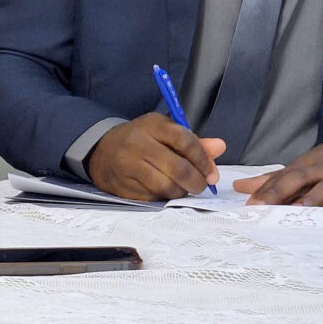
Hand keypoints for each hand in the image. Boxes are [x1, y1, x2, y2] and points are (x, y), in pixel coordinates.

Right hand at [87, 112, 225, 200]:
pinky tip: (166, 191)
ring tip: (184, 188)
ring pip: (165, 186)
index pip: (185, 141)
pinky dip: (165, 198)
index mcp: (153, 124)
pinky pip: (152, 198)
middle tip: (202, 186)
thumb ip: (193, 141)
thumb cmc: (142, 139)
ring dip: (181, 192)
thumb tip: (219, 147)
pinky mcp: (122, 186)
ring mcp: (128, 166)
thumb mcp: (165, 132)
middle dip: (196, 181)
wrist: (103, 150)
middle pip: (176, 167)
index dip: (203, 159)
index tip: (212, 172)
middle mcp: (138, 143)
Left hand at [233, 122, 322, 205]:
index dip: (265, 190)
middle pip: (300, 177)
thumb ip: (277, 177)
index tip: (248, 206)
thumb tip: (242, 186)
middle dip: (279, 192)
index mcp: (310, 163)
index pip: (283, 176)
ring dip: (312, 198)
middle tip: (261, 209)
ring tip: (296, 213)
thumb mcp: (310, 163)